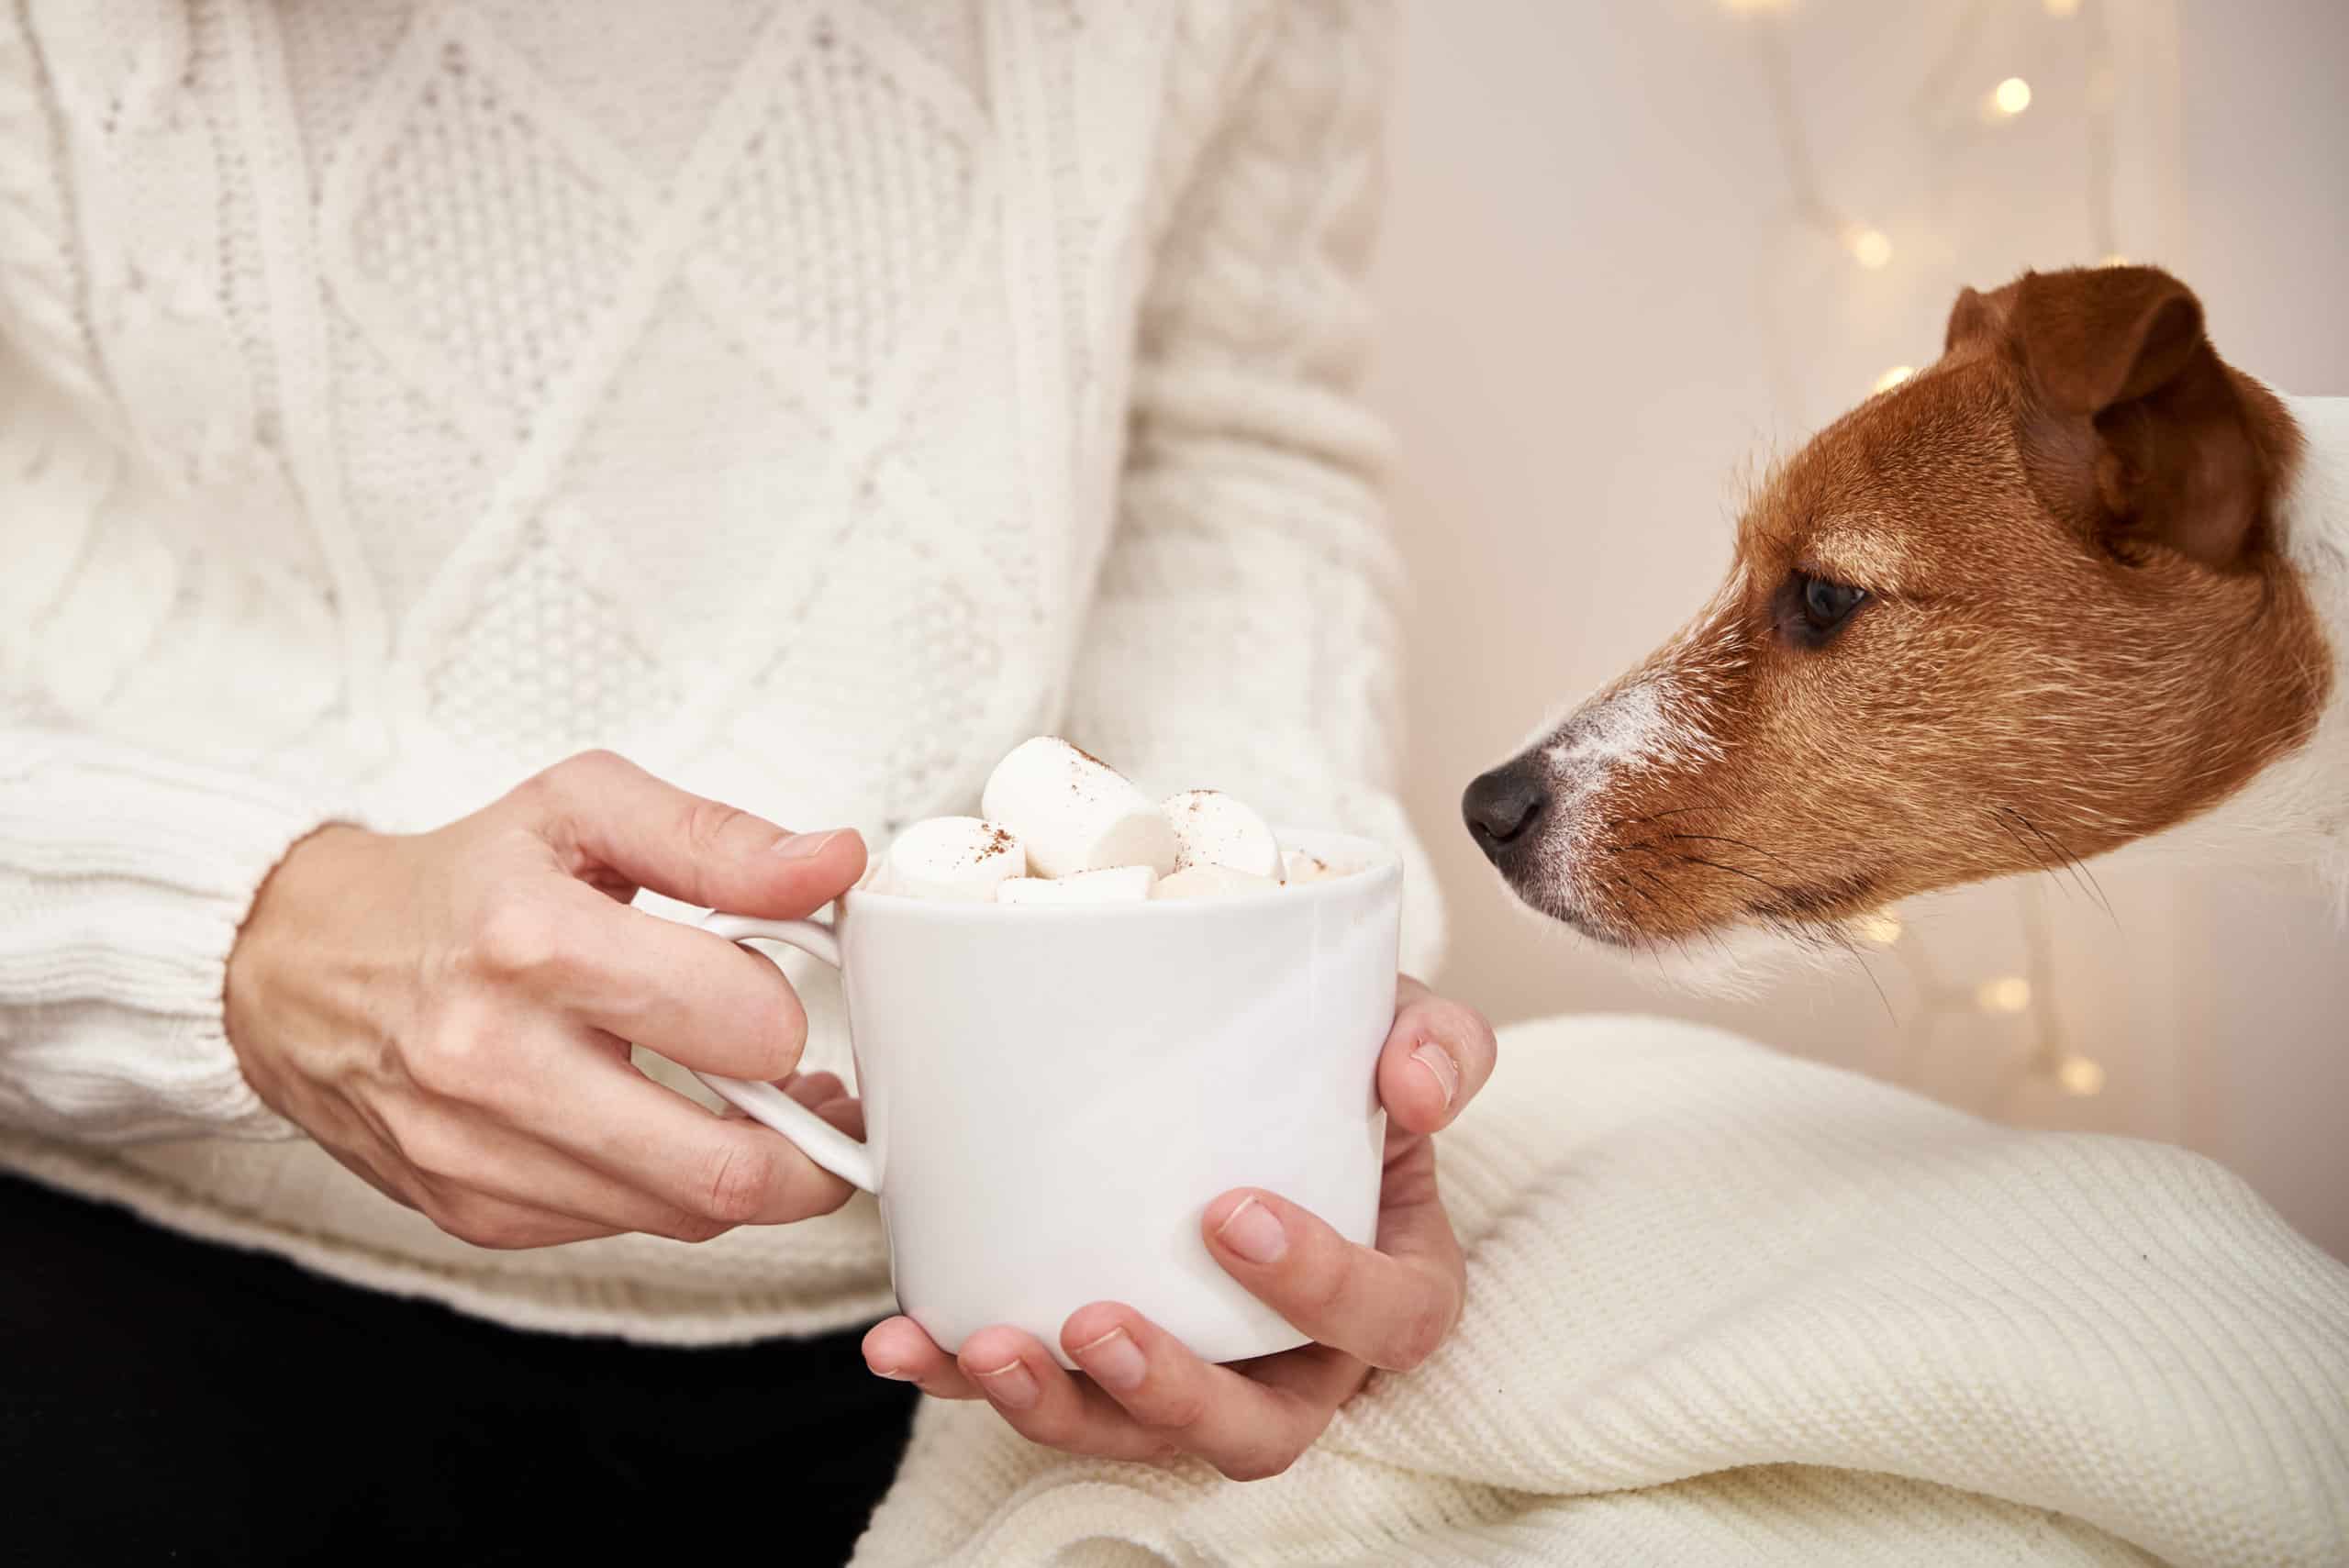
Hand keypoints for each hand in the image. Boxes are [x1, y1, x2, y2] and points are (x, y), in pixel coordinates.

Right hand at [224, 750, 867, 1248]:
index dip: (792, 1014)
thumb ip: (720, 837)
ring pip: (685, 1211)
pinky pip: (623, 1229)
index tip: (788, 997)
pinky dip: (670, 1189)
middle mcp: (496, 1060)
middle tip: (830, 1102)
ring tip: (756, 1107)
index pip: (742, 1024)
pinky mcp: (471, 1212)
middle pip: (724, 1165)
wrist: (295, 966)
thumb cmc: (455, 885)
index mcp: (535, 943)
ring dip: (753, 1172)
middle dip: (814, 1147)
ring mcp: (479, 1152)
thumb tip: (830, 864)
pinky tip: (668, 1129)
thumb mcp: (583, 811)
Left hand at [861, 976, 1497, 1478]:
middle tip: (1096, 1321)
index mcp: (1391, 1285)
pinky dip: (968, 1376)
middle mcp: (1301, 1359)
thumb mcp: (1396, 1036)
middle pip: (1257, 1428)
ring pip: (1139, 1437)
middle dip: (1169, 1391)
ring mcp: (1201, 1373)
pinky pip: (1048, 1396)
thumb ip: (1431, 1042)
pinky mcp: (1107, 1369)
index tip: (1231, 1214)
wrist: (1257, 1072)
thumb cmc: (1338, 1071)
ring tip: (981, 1347)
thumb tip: (1418, 1085)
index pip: (1388, 1318)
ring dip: (1055, 1408)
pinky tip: (909, 1338)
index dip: (1319, 1286)